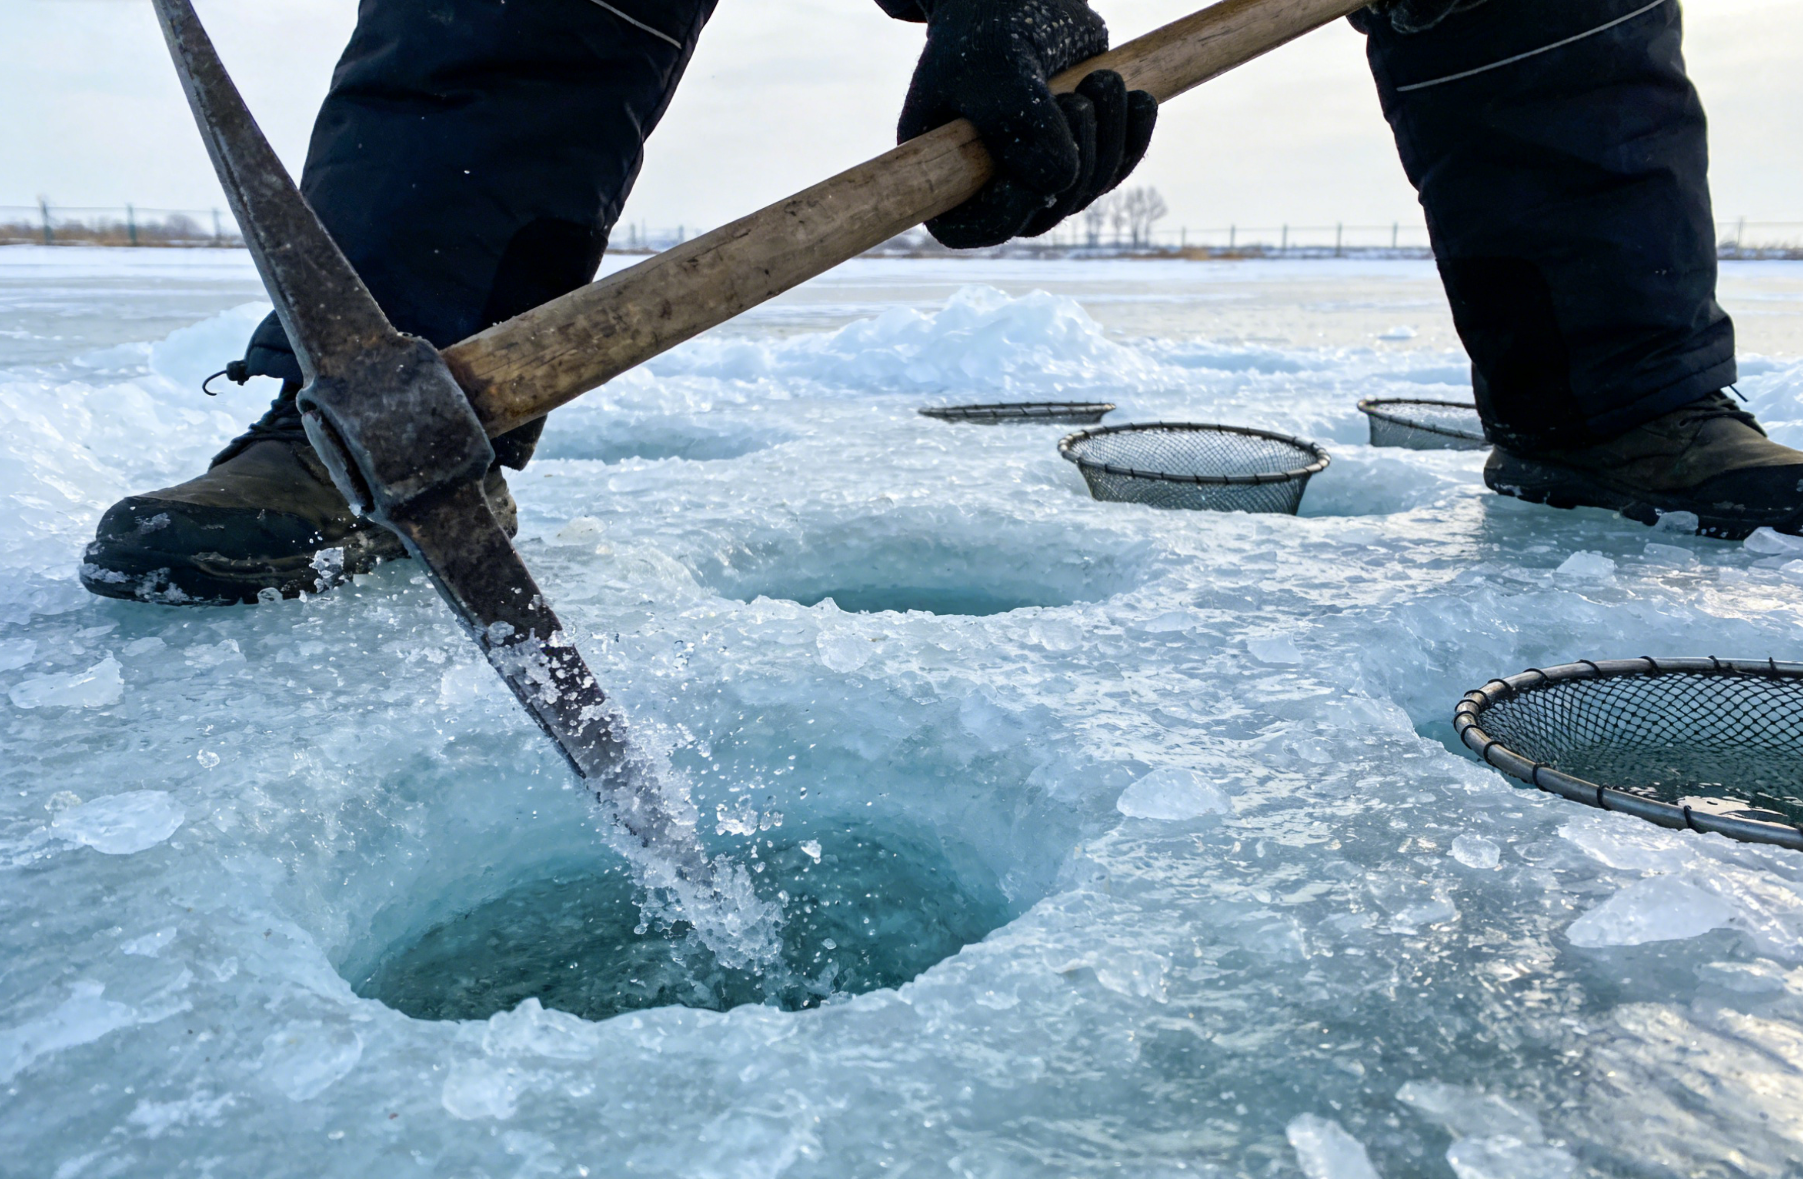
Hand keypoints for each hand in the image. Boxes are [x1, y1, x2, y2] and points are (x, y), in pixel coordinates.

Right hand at [895, 0, 1156, 247]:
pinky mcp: (1083, 155)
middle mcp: (992, 184)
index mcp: (947, 172)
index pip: (974, 228)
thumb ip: (1017, 121)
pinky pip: (1118, 166)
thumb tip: (1062, 180)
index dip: (1006, 212)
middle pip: (1043, 213)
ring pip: (1087, 190)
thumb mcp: (991, 64)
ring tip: (1103, 78)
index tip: (1029, 173)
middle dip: (1072, 159)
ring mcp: (1041, 175)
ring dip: (1107, 136)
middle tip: (1076, 97)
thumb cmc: (987, 27)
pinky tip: (1138, 99)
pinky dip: (1133, 133)